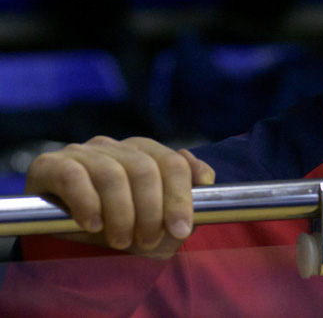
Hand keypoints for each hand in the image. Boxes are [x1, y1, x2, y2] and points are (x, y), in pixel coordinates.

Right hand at [25, 136, 215, 254]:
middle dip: (151, 210)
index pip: (172, 163)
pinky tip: (92, 225)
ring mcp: (82, 152)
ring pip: (111, 175)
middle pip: (144, 169)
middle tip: (148, 240)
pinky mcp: (51, 164)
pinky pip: (74, 177)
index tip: (180, 229)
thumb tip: (205, 177)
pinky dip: (87, 203)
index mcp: (143, 151)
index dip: (180, 197)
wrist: (65, 237)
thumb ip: (185, 196)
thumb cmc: (118, 224)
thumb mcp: (157, 217)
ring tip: (120, 240)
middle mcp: (114, 147)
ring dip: (121, 213)